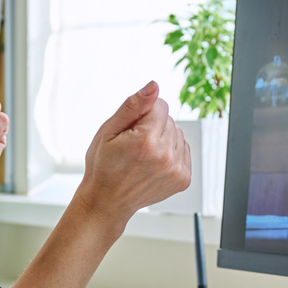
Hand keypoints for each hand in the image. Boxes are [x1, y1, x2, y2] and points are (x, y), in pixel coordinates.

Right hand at [76, 82, 190, 230]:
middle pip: (170, 120)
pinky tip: (154, 163)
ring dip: (163, 139)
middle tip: (134, 146)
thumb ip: (133, 105)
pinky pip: (184, 150)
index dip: (143, 114)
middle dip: (153, 126)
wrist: (107, 201)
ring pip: (178, 134)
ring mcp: (176, 170)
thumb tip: (154, 86)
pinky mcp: (183, 179)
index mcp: (146, 141)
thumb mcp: (108, 130)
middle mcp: (165, 156)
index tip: (130, 130)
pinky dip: (171, 153)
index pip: (160, 105)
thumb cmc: (103, 165)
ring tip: (144, 156)